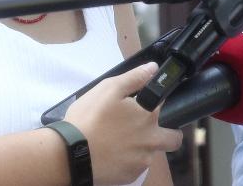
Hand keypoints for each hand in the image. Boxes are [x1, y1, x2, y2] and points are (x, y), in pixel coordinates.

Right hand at [64, 62, 183, 184]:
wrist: (70, 154)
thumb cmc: (89, 119)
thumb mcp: (108, 89)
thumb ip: (135, 78)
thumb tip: (154, 68)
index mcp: (149, 117)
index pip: (166, 104)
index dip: (157, 102)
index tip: (147, 105)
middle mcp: (152, 141)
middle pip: (172, 138)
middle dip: (168, 133)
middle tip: (144, 129)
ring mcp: (142, 161)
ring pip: (151, 153)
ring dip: (142, 147)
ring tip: (119, 142)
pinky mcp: (130, 176)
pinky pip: (136, 167)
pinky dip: (128, 161)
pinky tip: (113, 155)